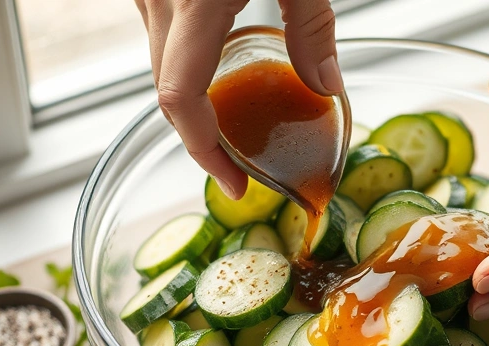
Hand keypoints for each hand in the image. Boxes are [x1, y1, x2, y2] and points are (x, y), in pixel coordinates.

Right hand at [134, 0, 343, 198]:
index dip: (202, 152)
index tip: (235, 184)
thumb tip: (326, 86)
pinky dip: (188, 66)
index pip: (180, 97)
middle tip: (240, 168)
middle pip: (168, 91)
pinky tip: (222, 69)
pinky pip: (165, 39)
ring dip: (193, 100)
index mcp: (193, 3)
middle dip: (202, 137)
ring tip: (235, 124)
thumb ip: (313, 25)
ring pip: (162, 66)